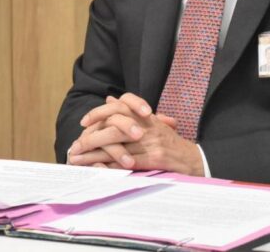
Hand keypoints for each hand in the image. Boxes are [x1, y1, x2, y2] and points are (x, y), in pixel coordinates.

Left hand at [67, 93, 203, 175]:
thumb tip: (108, 99)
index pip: (121, 105)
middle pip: (114, 126)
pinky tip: (95, 169)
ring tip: (77, 160)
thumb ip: (130, 111)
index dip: (100, 112)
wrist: (194, 159)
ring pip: (116, 146)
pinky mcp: (154, 159)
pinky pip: (127, 162)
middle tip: (75, 146)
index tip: (84, 122)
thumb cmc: (170, 143)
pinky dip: (109, 166)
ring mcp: (151, 142)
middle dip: (91, 137)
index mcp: (146, 117)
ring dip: (93, 154)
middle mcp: (148, 126)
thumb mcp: (152, 122)